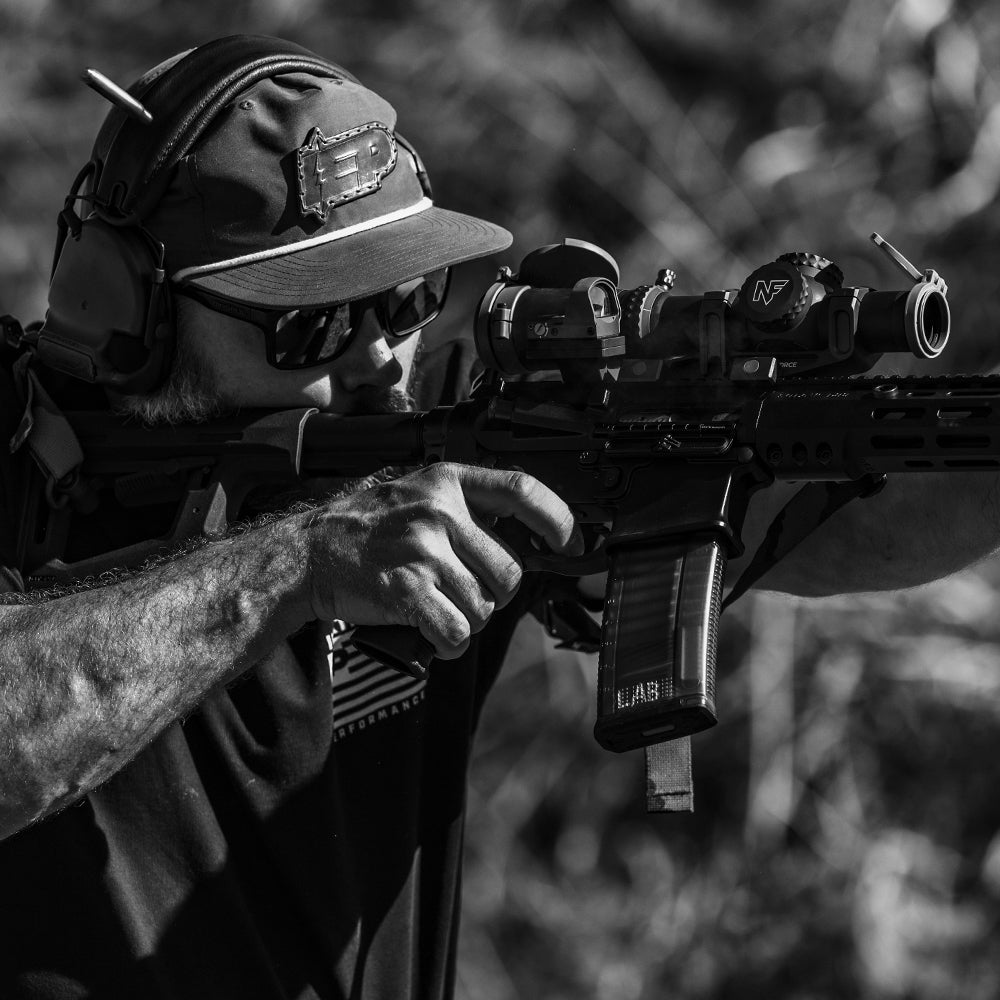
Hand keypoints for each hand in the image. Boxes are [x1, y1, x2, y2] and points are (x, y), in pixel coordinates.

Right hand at [304, 463, 582, 658]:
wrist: (310, 551)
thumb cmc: (368, 526)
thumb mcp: (418, 494)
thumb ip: (468, 509)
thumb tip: (530, 543)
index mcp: (447, 482)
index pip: (520, 490)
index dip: (556, 519)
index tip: (570, 542)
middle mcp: (439, 511)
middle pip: (509, 571)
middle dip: (493, 593)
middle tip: (463, 590)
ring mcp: (422, 550)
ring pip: (484, 606)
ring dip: (467, 618)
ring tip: (437, 606)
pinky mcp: (406, 589)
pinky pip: (457, 630)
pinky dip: (450, 642)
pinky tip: (434, 634)